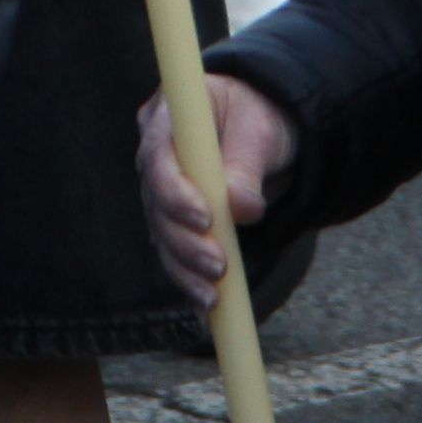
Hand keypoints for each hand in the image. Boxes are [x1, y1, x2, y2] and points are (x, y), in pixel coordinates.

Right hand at [140, 71, 293, 316]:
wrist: (266, 134)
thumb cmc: (261, 117)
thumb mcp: (261, 132)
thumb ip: (247, 166)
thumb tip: (242, 209)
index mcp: (168, 116)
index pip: (158, 156)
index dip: (174, 191)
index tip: (205, 218)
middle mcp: (155, 154)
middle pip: (155, 202)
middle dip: (185, 239)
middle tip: (218, 265)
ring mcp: (160, 189)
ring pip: (162, 234)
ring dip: (186, 266)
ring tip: (214, 294)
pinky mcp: (172, 219)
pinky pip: (174, 252)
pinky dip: (189, 279)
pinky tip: (205, 306)